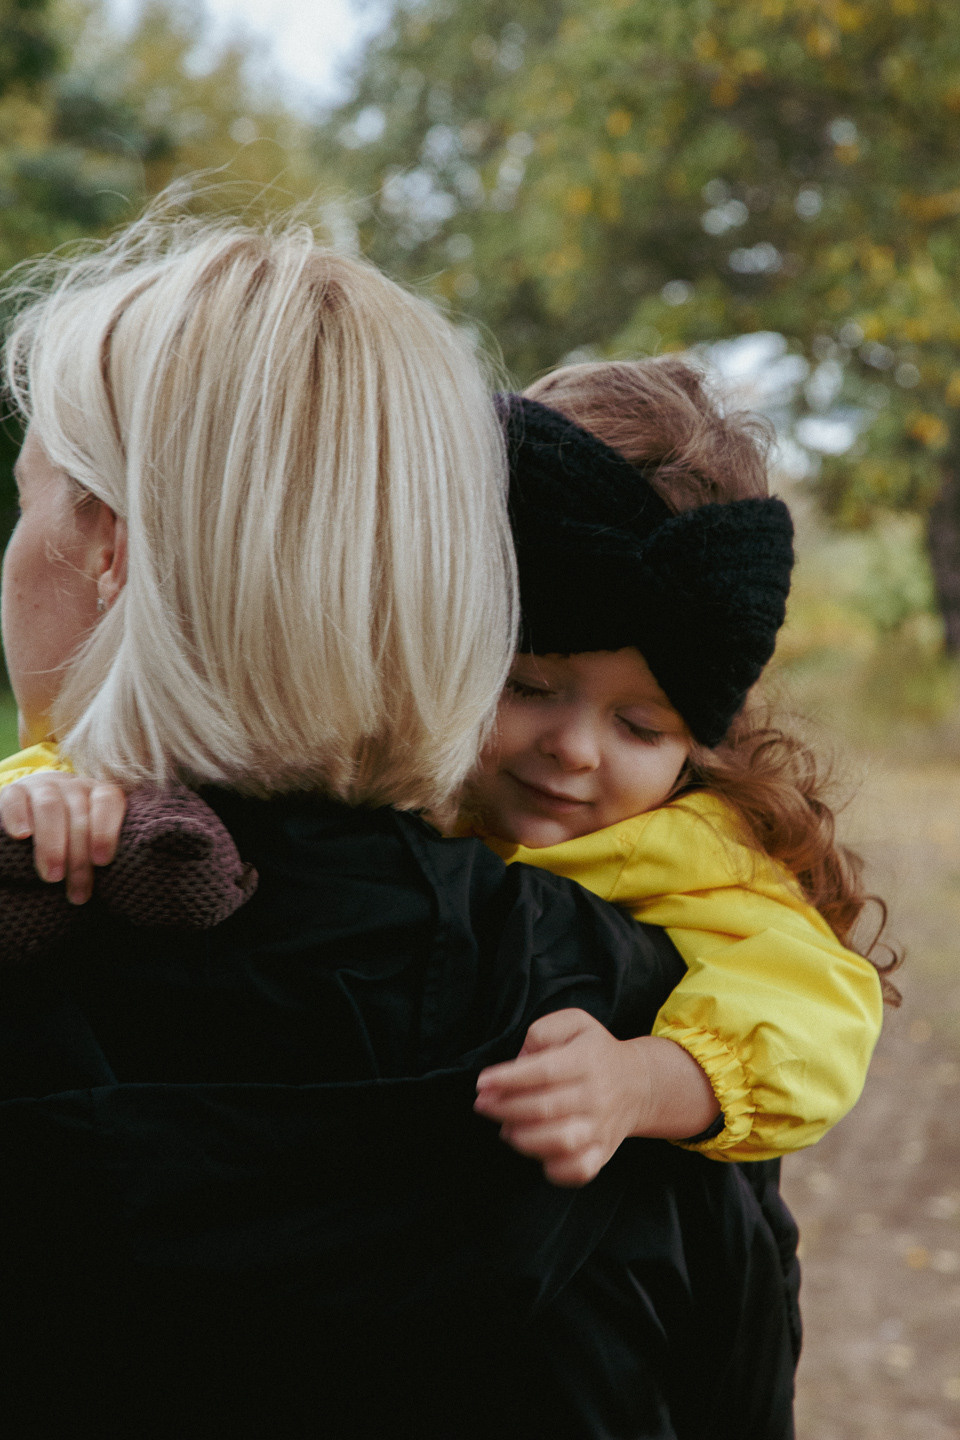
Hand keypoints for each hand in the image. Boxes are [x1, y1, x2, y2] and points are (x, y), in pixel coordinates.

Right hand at [0, 772, 126, 904]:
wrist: (34, 804)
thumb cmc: (71, 830)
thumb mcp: (90, 836)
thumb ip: (100, 850)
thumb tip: (117, 884)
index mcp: (97, 793)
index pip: (108, 802)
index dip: (107, 831)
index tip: (102, 862)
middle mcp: (73, 786)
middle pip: (79, 815)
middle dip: (78, 857)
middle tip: (76, 891)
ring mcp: (43, 786)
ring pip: (50, 807)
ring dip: (52, 843)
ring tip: (53, 876)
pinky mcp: (14, 790)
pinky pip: (16, 799)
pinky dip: (18, 816)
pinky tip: (21, 836)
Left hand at [474, 1009, 653, 1186]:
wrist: (639, 1084)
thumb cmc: (596, 1051)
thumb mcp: (575, 1023)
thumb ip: (544, 1031)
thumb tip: (521, 1060)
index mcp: (588, 1060)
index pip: (544, 1071)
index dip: (509, 1078)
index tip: (483, 1082)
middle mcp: (596, 1095)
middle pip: (545, 1108)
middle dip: (505, 1108)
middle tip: (483, 1104)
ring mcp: (601, 1127)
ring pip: (560, 1142)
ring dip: (524, 1138)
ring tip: (507, 1129)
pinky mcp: (602, 1152)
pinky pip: (579, 1170)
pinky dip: (555, 1168)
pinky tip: (537, 1152)